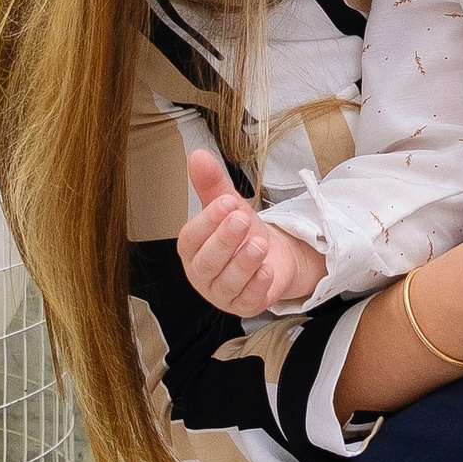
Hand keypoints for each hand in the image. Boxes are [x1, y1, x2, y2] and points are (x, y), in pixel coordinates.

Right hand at [179, 149, 327, 317]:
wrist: (271, 253)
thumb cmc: (242, 231)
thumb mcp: (229, 205)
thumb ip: (212, 184)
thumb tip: (197, 155)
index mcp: (192, 249)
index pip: (191, 238)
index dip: (207, 221)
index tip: (226, 201)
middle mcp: (202, 274)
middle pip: (207, 262)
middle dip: (224, 241)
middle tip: (241, 219)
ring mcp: (222, 293)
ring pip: (228, 283)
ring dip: (244, 263)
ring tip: (259, 243)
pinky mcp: (244, 306)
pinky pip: (248, 300)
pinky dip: (258, 286)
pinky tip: (267, 270)